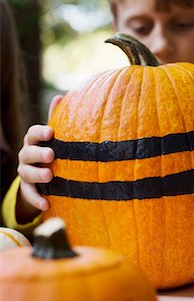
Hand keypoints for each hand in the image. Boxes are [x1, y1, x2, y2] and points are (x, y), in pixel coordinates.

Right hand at [17, 95, 62, 211]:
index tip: (51, 132)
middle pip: (28, 153)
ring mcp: (25, 172)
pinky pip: (30, 194)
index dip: (40, 132)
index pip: (32, 133)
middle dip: (38, 153)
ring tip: (50, 176)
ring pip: (27, 173)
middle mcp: (26, 155)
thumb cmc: (52, 148)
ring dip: (38, 174)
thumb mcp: (54, 136)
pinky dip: (36, 199)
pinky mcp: (28, 188)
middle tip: (51, 154)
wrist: (43, 173)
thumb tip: (61, 95)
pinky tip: (46, 205)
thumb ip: (56, 118)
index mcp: (33, 141)